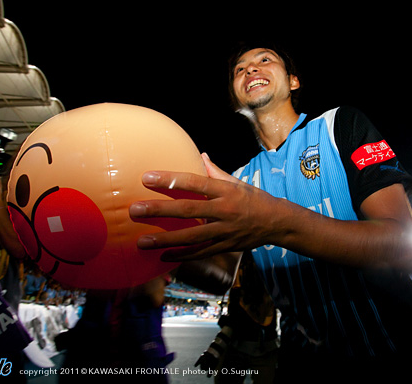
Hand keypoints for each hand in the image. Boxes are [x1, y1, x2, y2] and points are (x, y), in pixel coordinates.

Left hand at [129, 153, 283, 260]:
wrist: (277, 222)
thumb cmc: (253, 199)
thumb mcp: (236, 182)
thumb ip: (215, 171)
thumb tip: (200, 154)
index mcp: (224, 190)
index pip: (193, 182)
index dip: (169, 180)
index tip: (146, 178)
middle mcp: (223, 210)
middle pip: (188, 211)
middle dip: (160, 211)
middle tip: (135, 211)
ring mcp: (224, 231)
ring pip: (191, 237)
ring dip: (165, 240)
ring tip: (142, 241)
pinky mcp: (225, 247)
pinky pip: (201, 253)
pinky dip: (183, 256)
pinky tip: (163, 257)